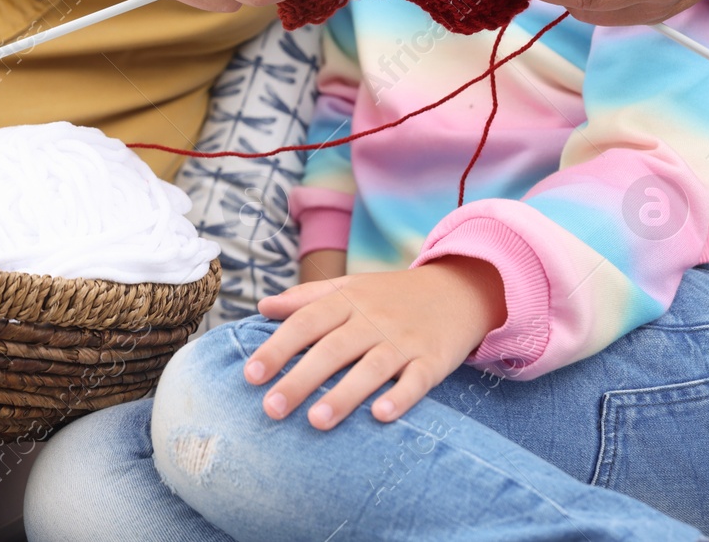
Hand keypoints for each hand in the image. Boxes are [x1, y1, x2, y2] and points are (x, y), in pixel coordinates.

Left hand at [244, 256, 505, 428]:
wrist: (458, 289)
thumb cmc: (392, 295)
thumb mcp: (349, 287)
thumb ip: (306, 298)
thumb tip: (262, 307)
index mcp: (347, 301)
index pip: (305, 322)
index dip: (276, 348)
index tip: (250, 376)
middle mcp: (373, 319)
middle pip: (332, 349)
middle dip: (300, 379)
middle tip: (271, 409)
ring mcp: (404, 340)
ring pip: (371, 368)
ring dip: (344, 395)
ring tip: (316, 422)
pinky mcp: (434, 359)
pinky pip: (417, 380)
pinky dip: (401, 397)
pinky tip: (381, 416)